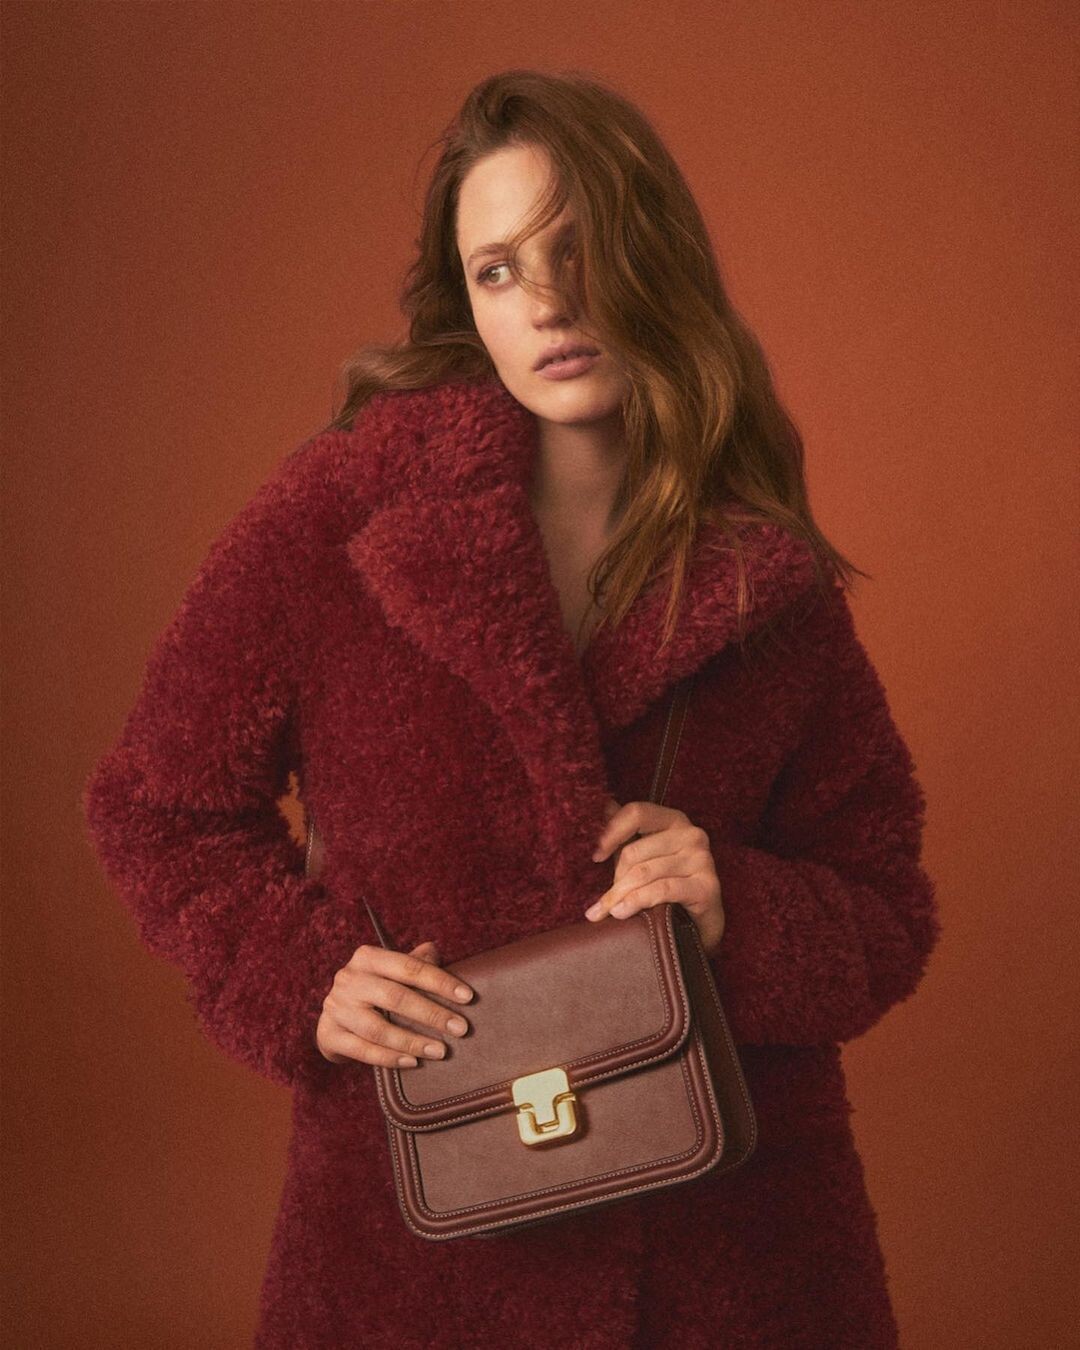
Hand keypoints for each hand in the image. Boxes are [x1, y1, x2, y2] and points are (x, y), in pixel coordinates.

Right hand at [316, 940, 474, 1068]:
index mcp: (367, 957)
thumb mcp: (390, 972)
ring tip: (441, 1051)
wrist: (334, 1017)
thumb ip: (413, 962)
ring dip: (412, 1041)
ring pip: (378, 1028)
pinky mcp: (329, 1035)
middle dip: (432, 1014)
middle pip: (395, 997)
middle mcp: (348, 979)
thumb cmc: (373, 991)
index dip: (440, 981)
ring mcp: (336, 1008)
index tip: (468, 997)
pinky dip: (390, 1058)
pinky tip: (413, 1063)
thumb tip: (436, 951)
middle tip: (461, 1029)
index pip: (409, 967)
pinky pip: (363, 1051)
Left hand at [585, 796, 725, 955]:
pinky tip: (622, 913)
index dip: (611, 833)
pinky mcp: (706, 887)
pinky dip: (636, 903)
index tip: (595, 856)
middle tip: (606, 899)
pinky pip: (661, 890)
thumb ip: (626, 832)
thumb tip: (603, 805)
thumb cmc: (667, 886)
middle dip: (615, 878)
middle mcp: (691, 834)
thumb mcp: (644, 856)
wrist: (699, 925)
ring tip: (608, 911)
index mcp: (674, 820)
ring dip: (620, 895)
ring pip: (644, 873)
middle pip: (635, 850)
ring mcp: (702, 860)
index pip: (636, 813)